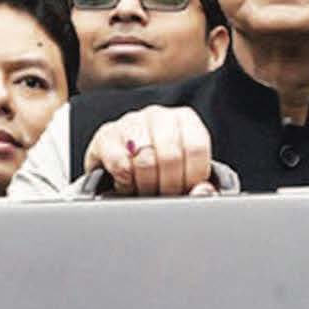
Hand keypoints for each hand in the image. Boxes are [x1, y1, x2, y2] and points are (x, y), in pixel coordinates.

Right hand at [84, 106, 216, 195]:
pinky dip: (124, 180)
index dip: (192, 176)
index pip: (196, 147)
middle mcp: (159, 115)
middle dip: (168, 185)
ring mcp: (131, 122)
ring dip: (146, 184)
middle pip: (171, 156)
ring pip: (145, 160)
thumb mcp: (186, 178)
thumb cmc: (161, 172)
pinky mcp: (106, 135)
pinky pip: (119, 162)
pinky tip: (127, 181)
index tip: (185, 189)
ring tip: (145, 187)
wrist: (125, 171)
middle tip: (163, 193)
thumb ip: (200, 187)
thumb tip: (202, 191)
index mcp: (185, 120)